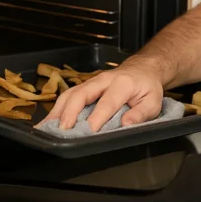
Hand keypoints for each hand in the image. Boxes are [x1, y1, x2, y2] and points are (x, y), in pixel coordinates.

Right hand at [38, 62, 163, 131]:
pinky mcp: (85, 86)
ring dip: (58, 111)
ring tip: (48, 129)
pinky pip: (68, 96)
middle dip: (69, 113)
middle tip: (62, 131)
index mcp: (122, 84)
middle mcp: (103, 80)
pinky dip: (57, 109)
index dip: (97, 117)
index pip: (107, 102)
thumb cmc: (146, 87)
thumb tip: (126, 124)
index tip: (89, 131)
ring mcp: (92, 82)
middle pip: (81, 94)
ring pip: (70, 94)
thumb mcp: (152, 102)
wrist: (142, 70)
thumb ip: (140, 114)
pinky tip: (49, 123)